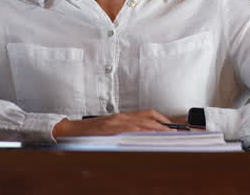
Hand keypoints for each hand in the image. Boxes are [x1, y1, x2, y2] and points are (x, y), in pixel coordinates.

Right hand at [52, 110, 173, 137]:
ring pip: (143, 123)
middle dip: (164, 124)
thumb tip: (143, 136)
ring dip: (157, 128)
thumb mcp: (111, 128)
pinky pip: (132, 130)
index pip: (147, 114)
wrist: (73, 131)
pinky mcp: (112, 129)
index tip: (171, 125)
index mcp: (122, 117)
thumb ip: (125, 130)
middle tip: (176, 131)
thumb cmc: (90, 132)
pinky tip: (151, 136)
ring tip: (168, 134)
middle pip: (148, 117)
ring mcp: (117, 123)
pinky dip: (143, 132)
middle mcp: (122, 117)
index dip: (161, 118)